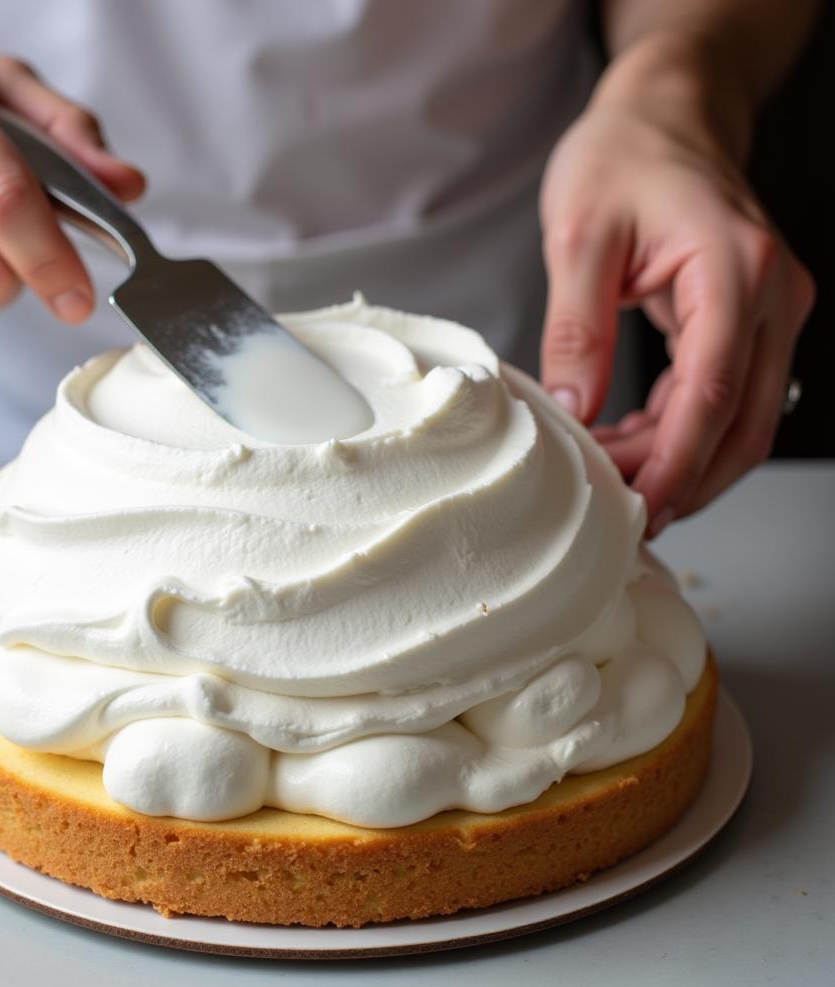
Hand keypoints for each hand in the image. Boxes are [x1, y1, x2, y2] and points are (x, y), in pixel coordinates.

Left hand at [538, 36, 813, 535]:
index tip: (639, 506)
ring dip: (682, 463)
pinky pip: (726, 398)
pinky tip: (631, 445)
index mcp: (734, 269)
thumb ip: (577, 329)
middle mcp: (771, 295)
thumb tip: (573, 411)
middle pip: (742, 423)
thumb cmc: (621, 159)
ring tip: (615, 482)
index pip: (713, 392)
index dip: (676, 462)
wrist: (663, 117)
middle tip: (619, 511)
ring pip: (742, 421)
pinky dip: (681, 433)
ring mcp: (770, 311)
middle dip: (682, 478)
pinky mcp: (751, 322)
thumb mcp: (577, 238)